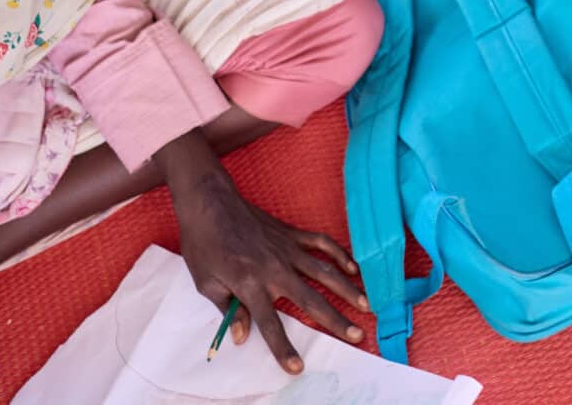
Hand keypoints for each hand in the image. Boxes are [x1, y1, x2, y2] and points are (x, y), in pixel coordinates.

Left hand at [166, 146, 366, 372]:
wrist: (211, 204)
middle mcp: (275, 269)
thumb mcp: (206, 284)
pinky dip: (340, 255)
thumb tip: (243, 336)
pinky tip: (353, 268)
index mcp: (250, 285)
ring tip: (367, 304)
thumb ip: (229, 310)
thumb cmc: (204, 246)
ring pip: (326, 272)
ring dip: (348, 289)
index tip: (297, 367)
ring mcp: (288, 249)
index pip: (270, 323)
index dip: (283, 347)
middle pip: (311, 300)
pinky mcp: (292, 234)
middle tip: (358, 334)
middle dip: (336, 320)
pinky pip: (322, 244)